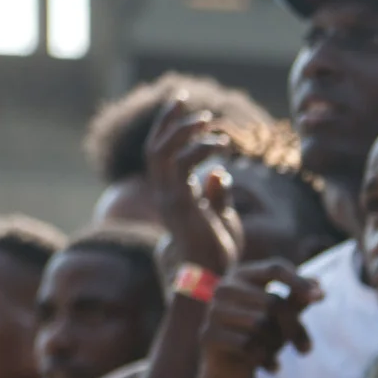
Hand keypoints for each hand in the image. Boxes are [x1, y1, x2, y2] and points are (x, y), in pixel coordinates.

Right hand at [146, 98, 241, 275]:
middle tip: (184, 99)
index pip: (160, 155)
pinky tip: (221, 144)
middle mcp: (164, 195)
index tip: (183, 108)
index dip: (167, 129)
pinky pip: (182, 165)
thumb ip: (218, 195)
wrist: (215, 278)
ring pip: (162, 152)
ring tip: (209, 122)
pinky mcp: (180, 204)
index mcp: (172, 196)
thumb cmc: (219, 253)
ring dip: (185, 131)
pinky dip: (200, 148)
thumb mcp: (222, 218)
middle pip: (155, 148)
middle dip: (168, 120)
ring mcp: (169, 199)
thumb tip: (221, 173)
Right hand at [200, 260, 320, 377]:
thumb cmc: (260, 334)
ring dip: (278, 345)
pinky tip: (273, 367)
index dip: (299, 282)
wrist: (231, 366)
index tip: (321, 298)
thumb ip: (297, 300)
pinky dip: (266, 360)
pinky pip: (247, 346)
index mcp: (243, 275)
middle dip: (295, 328)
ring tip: (279, 354)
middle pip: (273, 302)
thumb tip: (318, 286)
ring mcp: (213, 311)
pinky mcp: (207, 335)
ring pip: (260, 325)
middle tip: (306, 349)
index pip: (275, 268)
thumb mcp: (282, 317)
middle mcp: (225, 287)